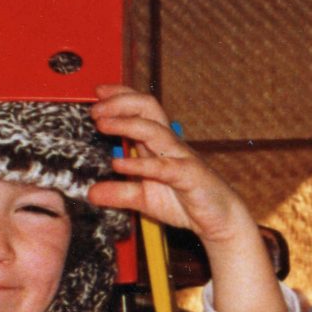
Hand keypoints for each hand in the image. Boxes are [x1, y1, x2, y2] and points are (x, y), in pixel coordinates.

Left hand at [87, 85, 285, 311]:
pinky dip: (140, 164)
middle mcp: (169, 144)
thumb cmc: (186, 201)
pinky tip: (119, 163)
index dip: (120, 95)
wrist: (220, 219)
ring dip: (126, 123)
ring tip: (102, 124)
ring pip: (154, 130)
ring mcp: (180, 157)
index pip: (140, 109)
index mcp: (159, 144)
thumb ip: (119, 193)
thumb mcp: (143, 198)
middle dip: (120, 101)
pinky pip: (163, 166)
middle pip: (148, 108)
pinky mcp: (188, 176)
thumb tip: (91, 193)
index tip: (98, 92)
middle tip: (95, 108)